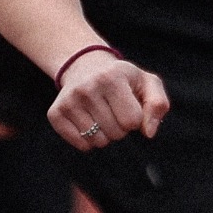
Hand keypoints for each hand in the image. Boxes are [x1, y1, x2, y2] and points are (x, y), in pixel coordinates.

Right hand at [48, 47, 169, 150]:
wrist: (85, 67)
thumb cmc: (123, 79)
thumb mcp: (147, 83)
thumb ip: (157, 105)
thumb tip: (148, 133)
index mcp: (112, 78)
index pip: (132, 121)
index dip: (135, 119)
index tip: (130, 106)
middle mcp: (87, 87)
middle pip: (116, 133)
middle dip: (121, 128)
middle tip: (114, 111)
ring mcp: (69, 100)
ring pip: (98, 141)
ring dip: (105, 135)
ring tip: (102, 116)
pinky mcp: (55, 113)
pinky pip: (81, 144)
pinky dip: (89, 140)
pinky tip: (89, 122)